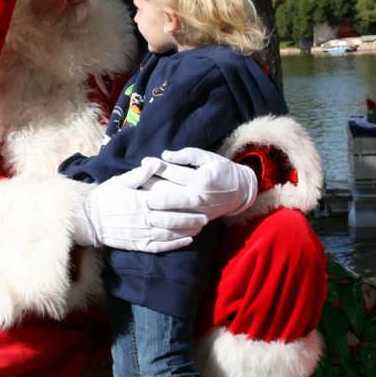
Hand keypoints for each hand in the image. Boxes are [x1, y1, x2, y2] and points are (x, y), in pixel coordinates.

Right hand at [74, 160, 208, 252]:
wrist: (89, 220)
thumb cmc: (105, 197)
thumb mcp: (121, 180)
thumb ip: (141, 174)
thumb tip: (157, 162)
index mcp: (140, 200)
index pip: (168, 200)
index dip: (185, 199)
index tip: (199, 196)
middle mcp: (143, 218)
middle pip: (173, 219)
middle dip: (191, 217)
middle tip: (206, 215)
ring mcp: (141, 233)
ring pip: (169, 233)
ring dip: (187, 230)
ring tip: (200, 227)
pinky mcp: (139, 245)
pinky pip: (161, 246)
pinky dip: (175, 244)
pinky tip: (187, 240)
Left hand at [139, 147, 258, 219]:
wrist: (240, 193)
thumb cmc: (223, 171)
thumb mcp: (209, 157)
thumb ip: (187, 155)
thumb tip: (165, 154)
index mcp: (201, 180)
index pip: (173, 172)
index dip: (157, 166)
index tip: (145, 161)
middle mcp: (197, 198)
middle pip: (166, 191)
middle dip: (148, 182)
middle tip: (135, 176)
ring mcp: (196, 212)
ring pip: (166, 207)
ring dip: (150, 198)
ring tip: (137, 190)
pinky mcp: (195, 222)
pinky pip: (173, 219)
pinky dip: (160, 214)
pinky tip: (149, 207)